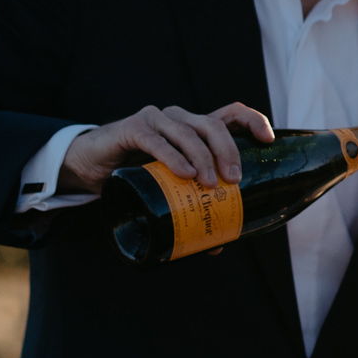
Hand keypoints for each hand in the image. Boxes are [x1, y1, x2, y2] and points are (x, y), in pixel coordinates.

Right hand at [57, 103, 273, 193]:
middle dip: (228, 151)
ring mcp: (156, 119)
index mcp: (194, 128)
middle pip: (213, 124)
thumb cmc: (135, 175)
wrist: (90, 166)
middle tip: (233, 180)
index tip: (268, 141)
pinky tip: (184, 173)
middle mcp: (179, 118)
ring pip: (188, 131)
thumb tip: (219, 244)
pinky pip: (156, 139)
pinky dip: (173, 157)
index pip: (231, 113)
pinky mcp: (133, 128)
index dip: (253, 121)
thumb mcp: (167, 189)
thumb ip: (191, 209)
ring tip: (209, 183)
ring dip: (203, 157)